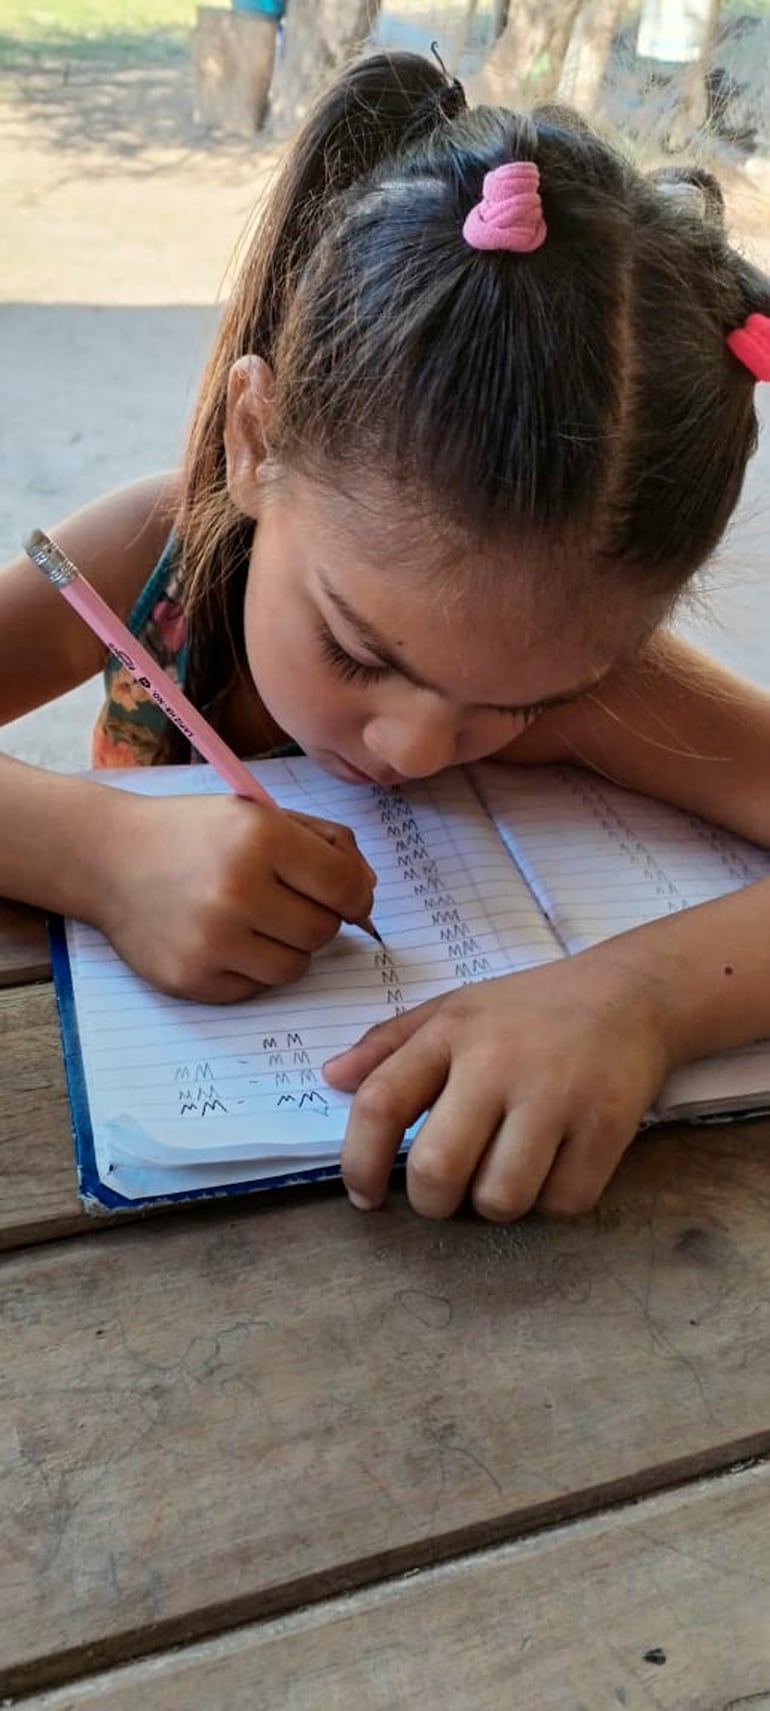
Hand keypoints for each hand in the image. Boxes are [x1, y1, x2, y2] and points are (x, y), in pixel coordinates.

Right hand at [94, 791, 376, 1001]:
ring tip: (255, 922)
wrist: (109, 858)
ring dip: (287, 948)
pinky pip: (256, 989)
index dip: (356, 895)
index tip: (346, 896)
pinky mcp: (192, 979)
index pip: (346, 887)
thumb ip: (324, 842)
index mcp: (260, 838)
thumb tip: (366, 892)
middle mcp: (236, 890)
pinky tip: (225, 940)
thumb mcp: (259, 814)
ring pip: (295, 968)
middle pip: (323, 932)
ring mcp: (211, 941)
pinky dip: (251, 970)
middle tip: (286, 903)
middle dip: (316, 919)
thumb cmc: (195, 833)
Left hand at [325, 949, 672, 1220]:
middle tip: (446, 1193)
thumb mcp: (456, 1007)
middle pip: (437, 1170)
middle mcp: (499, 1062)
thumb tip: (331, 1079)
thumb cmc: (532, 1009)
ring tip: (506, 1173)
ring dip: (496, 1205)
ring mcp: (556, 1095)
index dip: (359, 1163)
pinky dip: (551, 1203)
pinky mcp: (607, 1124)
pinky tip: (554, 1170)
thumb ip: (390, 1043)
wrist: (632, 993)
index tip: (365, 1194)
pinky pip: (562, 1203)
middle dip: (432, 1202)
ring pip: (501, 1199)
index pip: (380, 1105)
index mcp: (451, 1033)